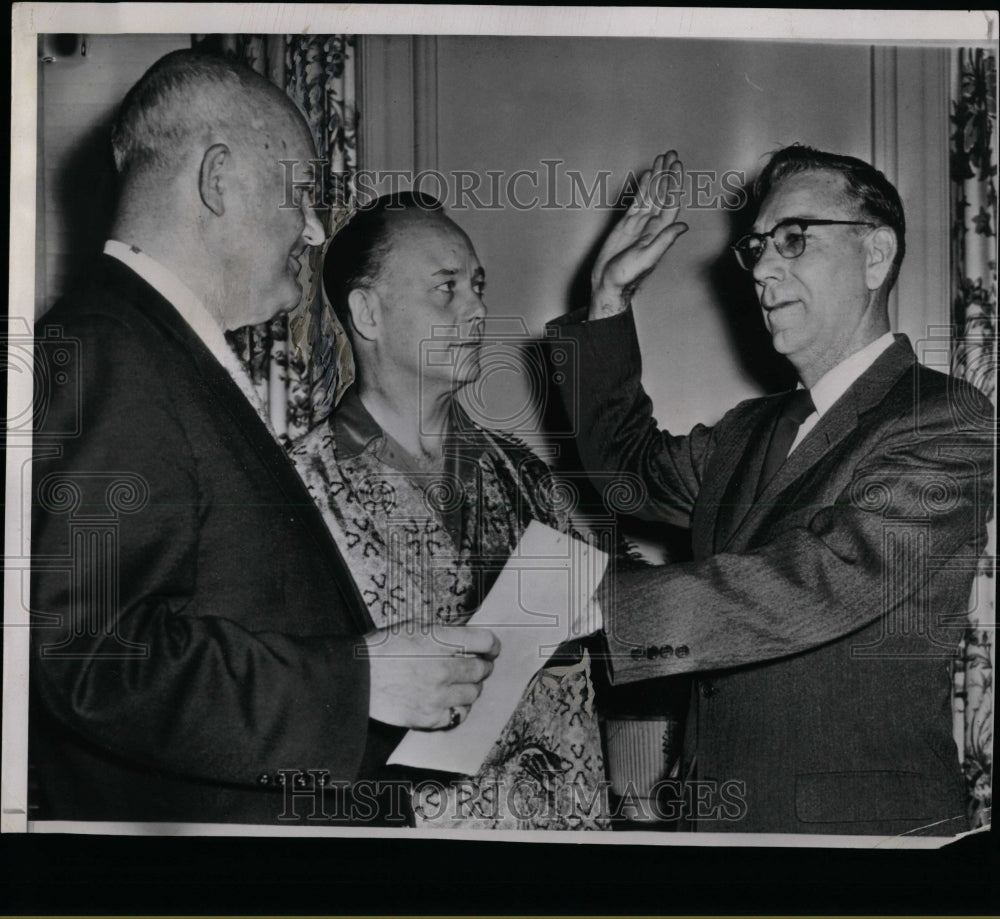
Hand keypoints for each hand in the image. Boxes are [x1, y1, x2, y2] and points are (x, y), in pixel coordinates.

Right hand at [364, 625, 500, 729]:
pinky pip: (458, 715)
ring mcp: (438, 695)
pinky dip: (457, 708)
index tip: (491, 650)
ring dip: (470, 688)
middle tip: (478, 667)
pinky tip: (449, 701)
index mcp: (441, 640)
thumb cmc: (381, 648)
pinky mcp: (430, 717)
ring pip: (473, 694)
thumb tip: (466, 639)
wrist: (356, 677)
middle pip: (482, 670)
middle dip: (482, 667)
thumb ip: (444, 634)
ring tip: (460, 684)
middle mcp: (444, 668)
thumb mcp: (414, 627)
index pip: (485, 642)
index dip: (491, 646)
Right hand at [590, 150, 688, 319]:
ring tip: (661, 159)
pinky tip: (647, 176)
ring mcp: (639, 223)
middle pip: (662, 193)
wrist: (608, 283)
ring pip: (651, 194)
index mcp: (659, 231)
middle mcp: (651, 225)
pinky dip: (643, 187)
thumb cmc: (626, 276)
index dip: (674, 184)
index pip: (670, 202)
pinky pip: (637, 201)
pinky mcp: (626, 224)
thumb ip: (664, 241)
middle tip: (671, 154)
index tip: (677, 167)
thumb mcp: (647, 258)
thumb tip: (683, 227)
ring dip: (657, 177)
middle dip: (667, 174)